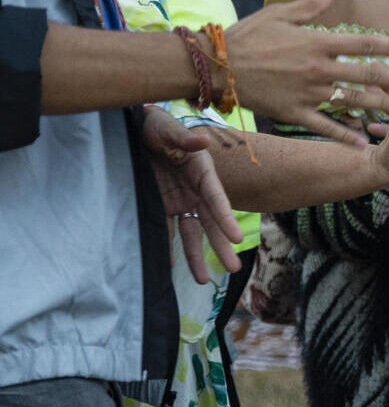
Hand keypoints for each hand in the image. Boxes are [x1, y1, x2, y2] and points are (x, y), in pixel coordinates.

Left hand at [141, 108, 242, 283]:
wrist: (134, 131)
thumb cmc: (154, 126)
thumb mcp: (167, 128)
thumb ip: (183, 137)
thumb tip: (202, 140)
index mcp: (202, 171)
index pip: (217, 198)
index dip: (226, 217)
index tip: (236, 238)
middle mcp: (195, 191)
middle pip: (211, 222)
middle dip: (220, 245)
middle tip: (233, 268)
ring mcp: (179, 201)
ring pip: (192, 233)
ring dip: (197, 255)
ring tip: (203, 280)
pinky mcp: (161, 206)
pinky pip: (166, 230)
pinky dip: (168, 249)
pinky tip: (171, 268)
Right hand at [226, 0, 388, 145]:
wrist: (214, 65)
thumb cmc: (247, 36)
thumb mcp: (279, 14)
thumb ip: (313, 4)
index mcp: (317, 42)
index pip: (363, 43)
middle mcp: (317, 68)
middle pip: (368, 74)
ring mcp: (307, 92)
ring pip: (353, 100)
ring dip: (384, 106)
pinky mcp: (294, 112)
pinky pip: (325, 125)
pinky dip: (345, 135)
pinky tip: (365, 142)